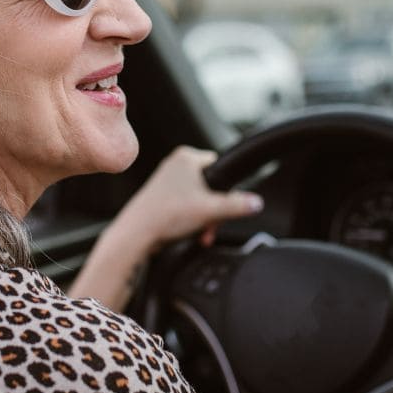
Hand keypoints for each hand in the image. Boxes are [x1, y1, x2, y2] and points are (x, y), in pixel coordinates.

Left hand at [118, 146, 263, 249]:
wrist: (136, 234)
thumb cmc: (166, 216)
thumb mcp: (211, 210)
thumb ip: (238, 205)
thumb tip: (256, 202)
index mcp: (187, 157)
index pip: (220, 167)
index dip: (226, 189)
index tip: (224, 206)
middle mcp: (175, 164)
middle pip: (210, 186)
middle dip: (214, 209)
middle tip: (210, 224)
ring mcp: (166, 180)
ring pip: (198, 198)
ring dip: (203, 217)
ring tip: (199, 231)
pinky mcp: (160, 196)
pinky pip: (185, 205)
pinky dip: (190, 219)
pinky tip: (188, 231)